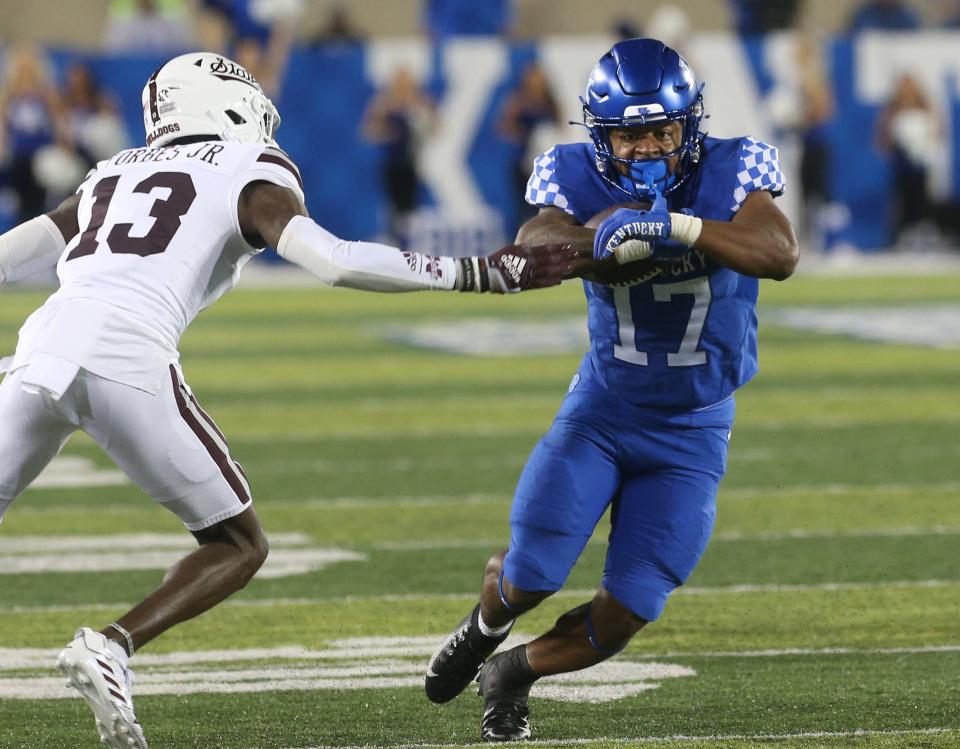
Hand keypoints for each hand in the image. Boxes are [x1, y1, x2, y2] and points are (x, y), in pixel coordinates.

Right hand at [457, 243, 589, 292]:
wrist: (485, 274)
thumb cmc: (497, 260)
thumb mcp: (511, 250)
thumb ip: (524, 249)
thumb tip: (534, 247)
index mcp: (524, 252)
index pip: (545, 249)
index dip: (559, 248)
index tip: (569, 245)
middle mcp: (527, 262)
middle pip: (550, 259)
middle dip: (564, 257)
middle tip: (577, 253)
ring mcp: (526, 274)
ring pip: (547, 270)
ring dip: (561, 268)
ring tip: (572, 266)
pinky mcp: (523, 284)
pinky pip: (539, 283)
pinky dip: (550, 281)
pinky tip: (560, 280)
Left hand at [593, 193, 672, 261]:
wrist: (667, 225)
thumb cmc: (655, 225)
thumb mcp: (638, 226)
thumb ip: (628, 230)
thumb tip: (622, 239)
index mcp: (622, 213)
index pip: (606, 224)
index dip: (600, 237)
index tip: (599, 248)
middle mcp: (622, 214)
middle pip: (604, 228)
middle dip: (598, 242)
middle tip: (596, 254)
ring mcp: (625, 219)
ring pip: (607, 232)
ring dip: (602, 245)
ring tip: (600, 256)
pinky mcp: (629, 225)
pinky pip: (615, 236)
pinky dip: (609, 245)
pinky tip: (606, 254)